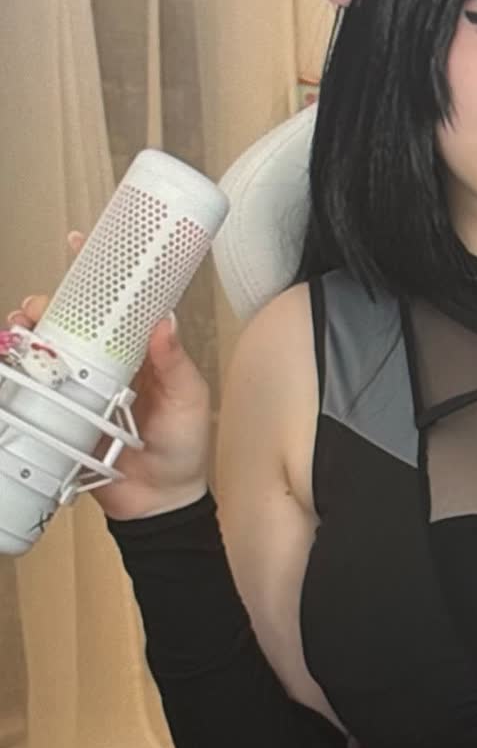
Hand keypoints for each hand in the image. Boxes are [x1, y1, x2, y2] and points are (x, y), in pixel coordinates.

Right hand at [6, 232, 212, 521]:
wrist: (158, 503)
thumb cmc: (181, 448)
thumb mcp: (188, 400)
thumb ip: (176, 364)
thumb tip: (164, 322)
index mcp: (137, 352)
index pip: (115, 305)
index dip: (97, 274)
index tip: (80, 244)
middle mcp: (104, 364)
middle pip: (69, 321)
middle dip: (49, 303)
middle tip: (40, 305)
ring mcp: (78, 388)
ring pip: (45, 348)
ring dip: (28, 332)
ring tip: (22, 328)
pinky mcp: (60, 415)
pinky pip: (32, 387)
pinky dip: (15, 370)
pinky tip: (8, 359)